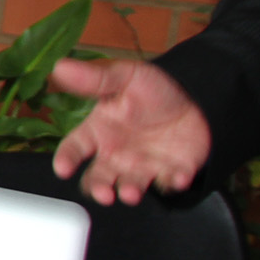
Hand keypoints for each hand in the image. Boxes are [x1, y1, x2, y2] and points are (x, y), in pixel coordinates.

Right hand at [50, 58, 212, 206]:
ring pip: (128, 186)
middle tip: (103, 192)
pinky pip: (169, 182)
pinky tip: (175, 177)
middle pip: (97, 177)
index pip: (75, 148)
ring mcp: (142, 166)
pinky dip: (172, 182)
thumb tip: (61, 67)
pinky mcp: (170, 172)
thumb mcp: (125, 77)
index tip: (63, 168)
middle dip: (98, 188)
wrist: (198, 98)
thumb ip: (95, 78)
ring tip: (130, 192)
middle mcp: (116, 154)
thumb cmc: (154, 91)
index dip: (67, 159)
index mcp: (99, 131)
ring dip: (128, 192)